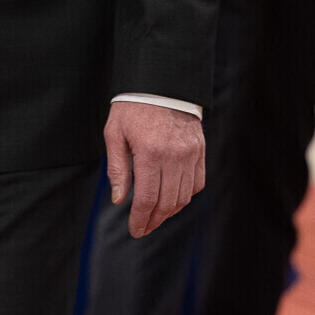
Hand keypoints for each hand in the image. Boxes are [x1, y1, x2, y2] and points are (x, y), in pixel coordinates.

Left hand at [106, 100, 205, 238]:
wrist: (162, 84)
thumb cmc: (132, 108)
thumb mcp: (115, 134)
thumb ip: (117, 169)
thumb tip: (120, 200)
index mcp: (149, 153)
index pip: (148, 199)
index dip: (140, 219)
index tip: (135, 230)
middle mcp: (174, 156)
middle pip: (168, 203)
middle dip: (154, 221)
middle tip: (143, 229)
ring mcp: (190, 154)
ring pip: (184, 197)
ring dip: (170, 212)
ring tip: (156, 217)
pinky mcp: (200, 151)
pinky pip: (197, 183)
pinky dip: (186, 196)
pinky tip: (173, 199)